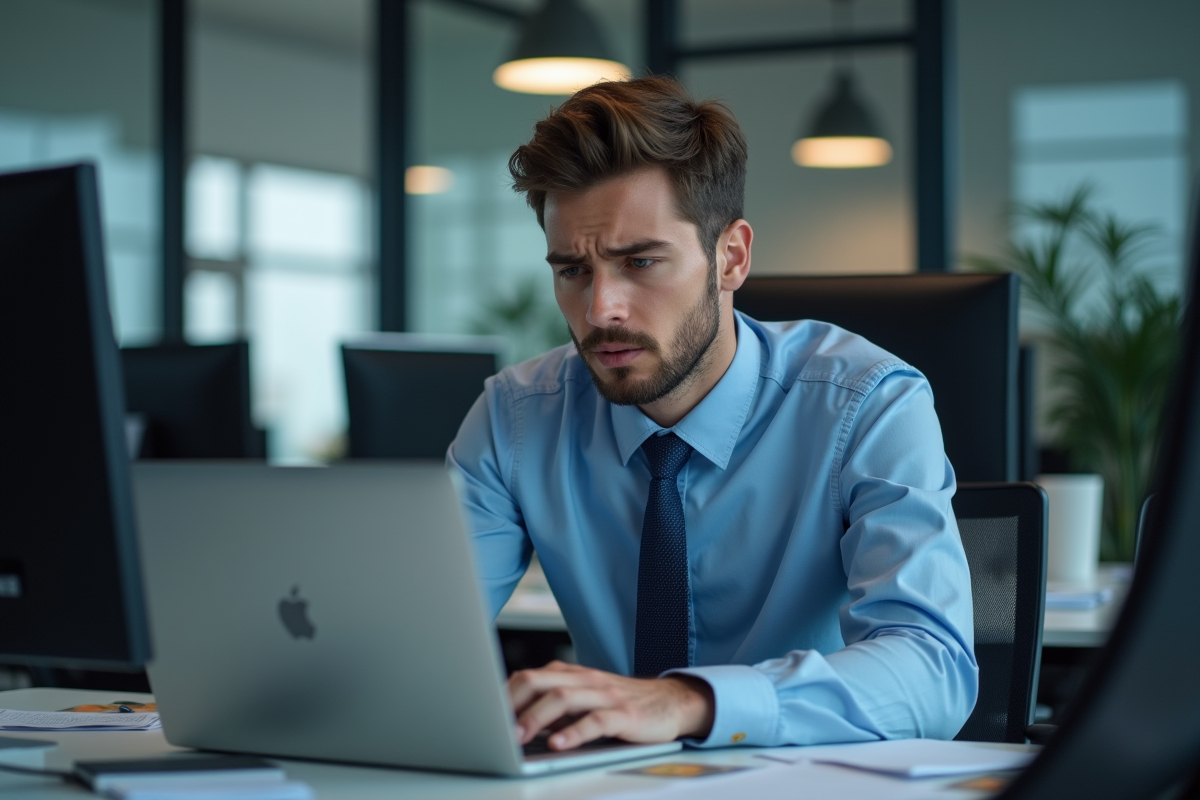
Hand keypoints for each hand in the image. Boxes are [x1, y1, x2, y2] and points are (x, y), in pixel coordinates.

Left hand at [507, 660, 714, 750]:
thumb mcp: (583, 698)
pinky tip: (559, 744)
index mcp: (570, 674)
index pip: (528, 677)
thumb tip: (511, 720)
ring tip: (519, 736)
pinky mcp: (625, 715)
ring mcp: (605, 695)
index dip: (503, 695)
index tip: (482, 715)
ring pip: (564, 698)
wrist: (670, 702)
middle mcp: (584, 680)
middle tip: (495, 726)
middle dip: (513, 703)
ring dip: (537, 717)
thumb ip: (552, 704)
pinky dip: (575, 732)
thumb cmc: (620, 703)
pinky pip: (596, 720)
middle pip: (540, 681)